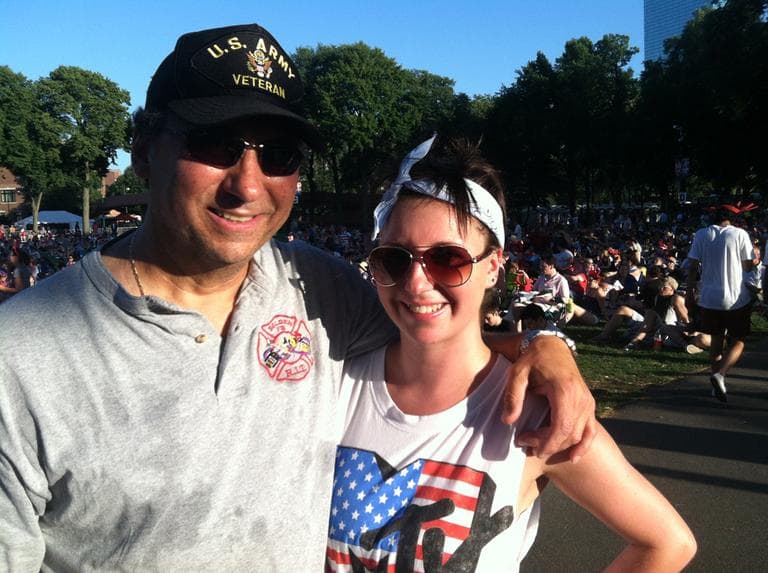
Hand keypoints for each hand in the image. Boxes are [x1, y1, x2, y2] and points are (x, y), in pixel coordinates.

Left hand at [503, 335, 596, 461]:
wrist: (552, 346)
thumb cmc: (533, 359)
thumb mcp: (517, 373)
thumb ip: (512, 396)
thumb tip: (507, 421)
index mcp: (565, 390)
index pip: (561, 427)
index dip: (546, 442)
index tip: (528, 446)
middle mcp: (581, 398)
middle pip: (569, 434)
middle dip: (547, 445)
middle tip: (525, 443)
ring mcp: (588, 402)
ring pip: (578, 435)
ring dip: (559, 445)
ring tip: (536, 444)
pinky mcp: (589, 405)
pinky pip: (591, 430)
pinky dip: (584, 445)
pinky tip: (573, 457)